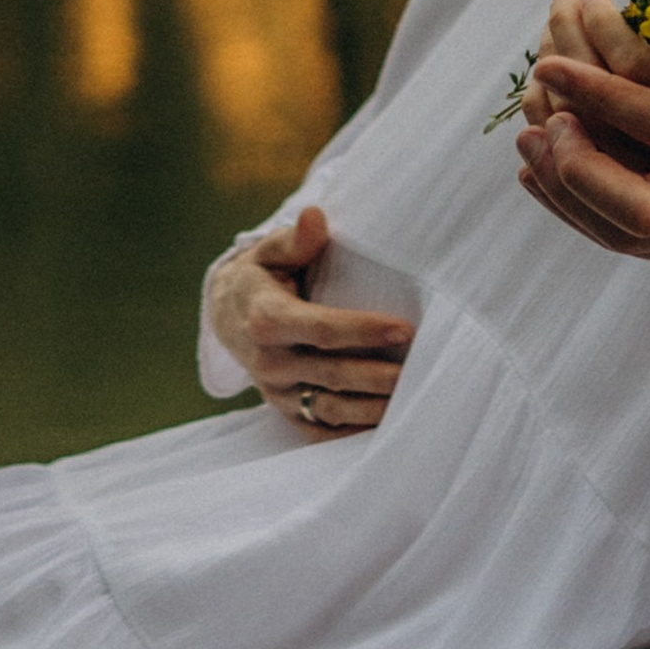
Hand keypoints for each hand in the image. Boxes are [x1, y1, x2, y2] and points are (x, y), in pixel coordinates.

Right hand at [205, 204, 413, 439]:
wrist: (226, 315)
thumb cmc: (260, 276)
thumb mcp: (269, 252)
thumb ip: (295, 239)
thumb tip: (315, 215)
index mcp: (266, 320)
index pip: (322, 330)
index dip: (364, 331)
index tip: (405, 329)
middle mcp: (269, 361)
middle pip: (333, 374)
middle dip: (379, 376)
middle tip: (423, 371)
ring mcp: (276, 391)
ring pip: (331, 408)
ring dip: (373, 408)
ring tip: (414, 399)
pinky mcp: (284, 410)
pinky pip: (320, 430)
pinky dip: (352, 433)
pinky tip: (386, 425)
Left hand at [515, 15, 649, 319]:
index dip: (594, 91)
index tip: (547, 61)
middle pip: (631, 207)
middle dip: (575, 167)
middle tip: (542, 118)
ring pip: (624, 235)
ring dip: (569, 193)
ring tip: (530, 143)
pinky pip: (636, 245)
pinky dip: (587, 215)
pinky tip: (557, 181)